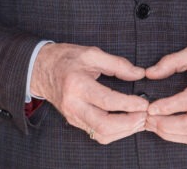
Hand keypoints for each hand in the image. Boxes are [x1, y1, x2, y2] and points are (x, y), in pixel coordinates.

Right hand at [29, 43, 147, 144]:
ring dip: (124, 131)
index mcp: (77, 85)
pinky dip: (115, 132)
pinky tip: (127, 123)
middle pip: (104, 125)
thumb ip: (117, 64)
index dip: (128, 104)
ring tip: (140, 120)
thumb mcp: (92, 53)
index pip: (107, 100)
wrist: (41, 69)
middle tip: (145, 115)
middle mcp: (73, 105)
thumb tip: (139, 74)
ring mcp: (72, 116)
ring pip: (101, 134)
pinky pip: (96, 134)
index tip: (144, 103)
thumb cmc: (67, 58)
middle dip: (128, 123)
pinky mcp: (74, 122)